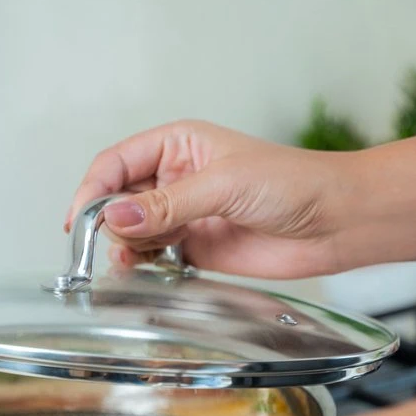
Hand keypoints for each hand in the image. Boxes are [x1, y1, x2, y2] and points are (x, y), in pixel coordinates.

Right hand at [66, 120, 359, 278]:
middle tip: (114, 244)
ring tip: (132, 261)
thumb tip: (114, 218)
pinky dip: (141, 266)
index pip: (115, 163)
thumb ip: (166, 205)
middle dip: (108, 222)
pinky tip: (142, 271)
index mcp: (178, 144)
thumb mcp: (224, 185)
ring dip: (124, 247)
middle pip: (117, 199)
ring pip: (131, 231)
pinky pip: (152, 257)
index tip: (80, 220)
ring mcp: (183, 214)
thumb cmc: (293, 184)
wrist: (336, 222)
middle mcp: (175, 177)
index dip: (93, 190)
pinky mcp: (194, 248)